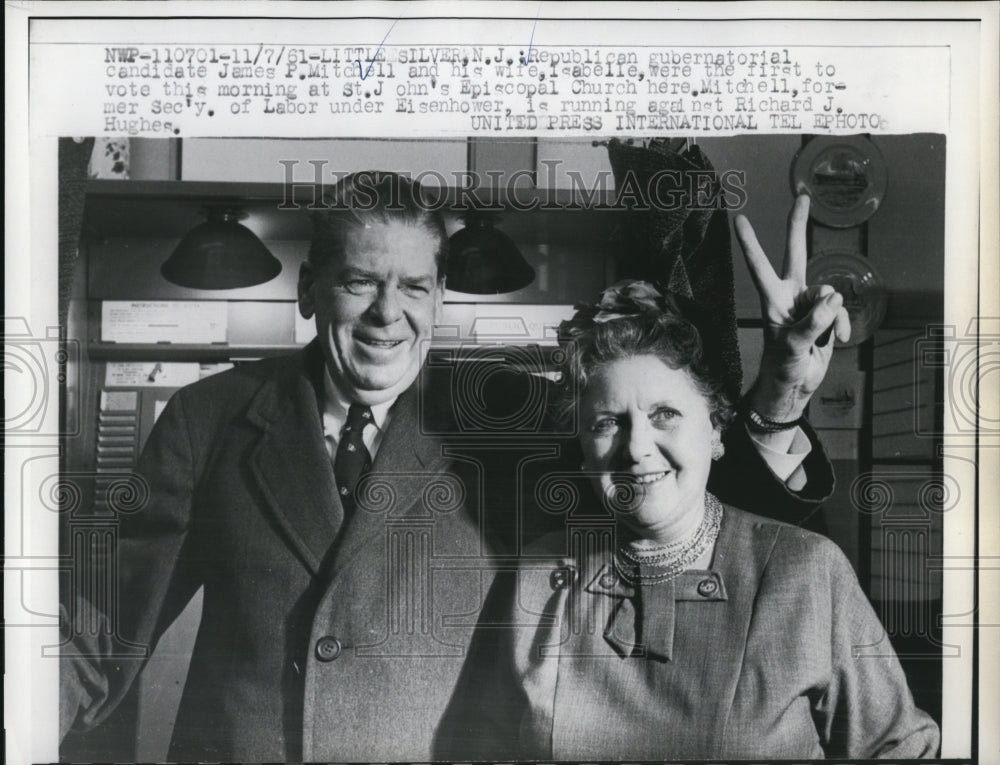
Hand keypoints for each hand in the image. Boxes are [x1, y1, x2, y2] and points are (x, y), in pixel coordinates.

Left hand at [734, 194, 850, 421]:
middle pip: (796, 252)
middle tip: (802, 196)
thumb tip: (833, 298)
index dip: (750, 242)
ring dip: (831, 316)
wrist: (794, 386)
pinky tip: (840, 340)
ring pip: (828, 294)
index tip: (738, 218)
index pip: (759, 266)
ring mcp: (809, 304)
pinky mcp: (826, 315)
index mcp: (773, 299)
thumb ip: (813, 322)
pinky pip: (840, 310)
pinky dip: (842, 325)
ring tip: (823, 338)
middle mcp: (790, 295)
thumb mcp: (793, 347)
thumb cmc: (782, 367)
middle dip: (799, 224)